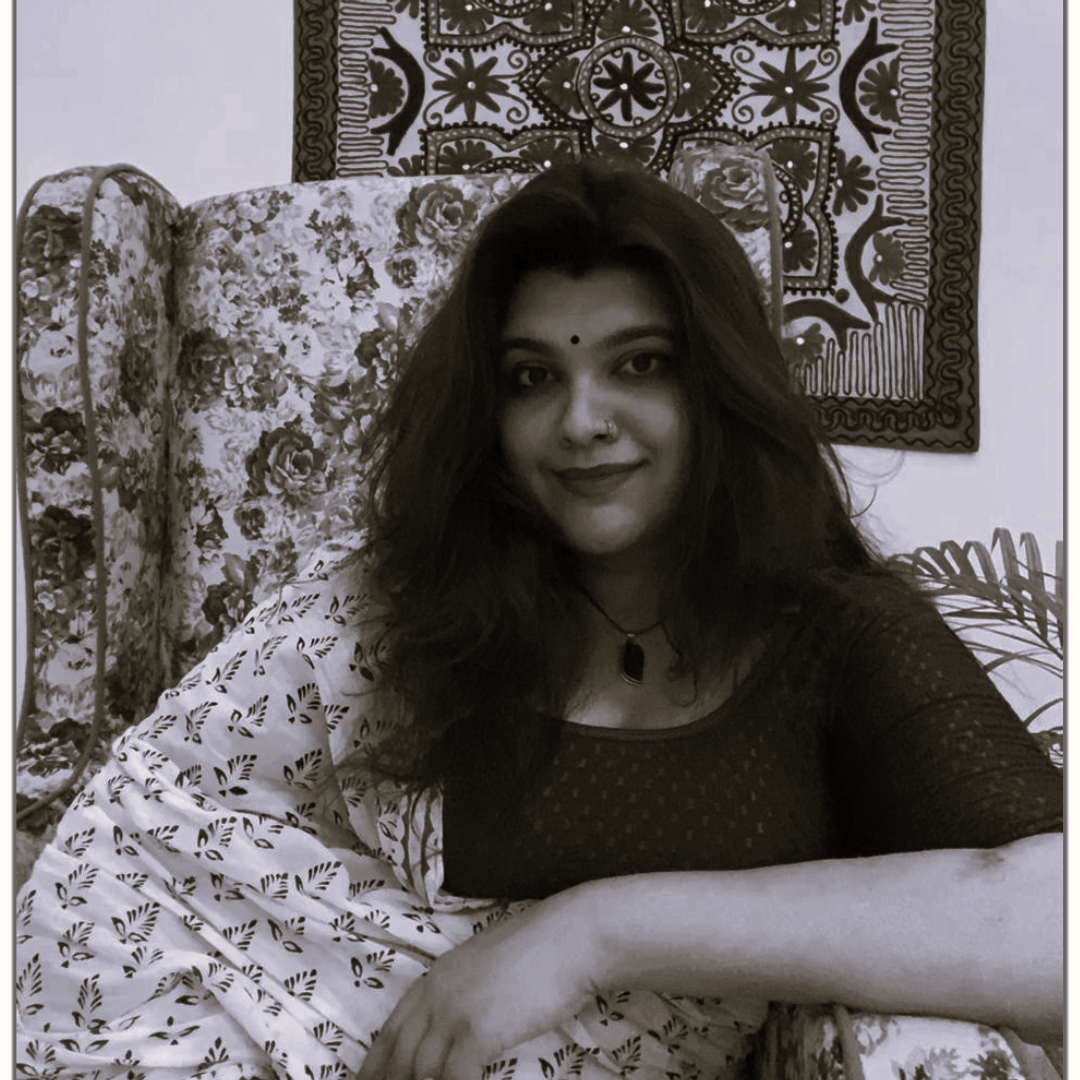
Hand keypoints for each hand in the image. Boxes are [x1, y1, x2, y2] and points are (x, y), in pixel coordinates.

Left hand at [356, 888, 599, 1079]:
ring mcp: (454, 1011)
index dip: (374, 1065)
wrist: (573, 936)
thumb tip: (456, 1026)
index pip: (391, 1030)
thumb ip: (464, 991)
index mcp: (436, 976)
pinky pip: (454, 1079)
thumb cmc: (542, 950)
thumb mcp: (487, 967)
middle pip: (398, 1056)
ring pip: (421, 1071)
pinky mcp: (478, 1029)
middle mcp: (436, 993)